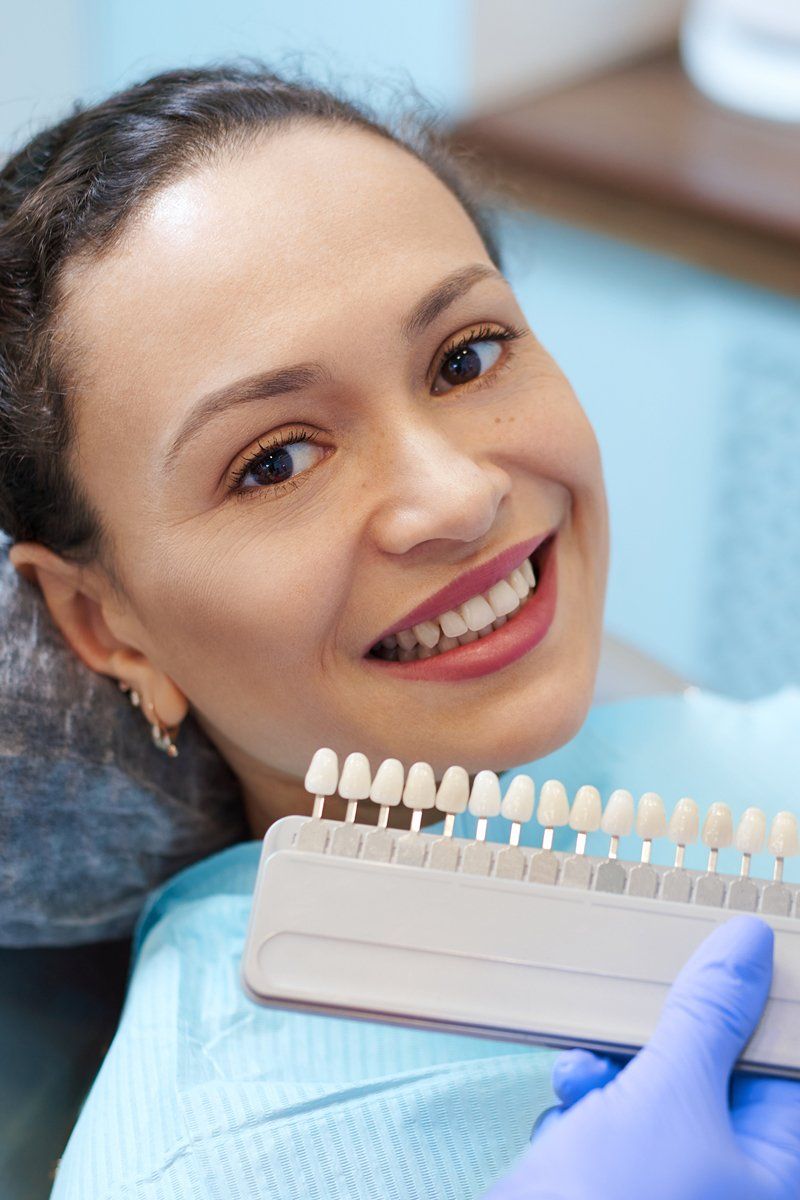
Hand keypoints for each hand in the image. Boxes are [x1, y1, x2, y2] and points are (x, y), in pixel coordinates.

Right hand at [483, 915, 799, 1199]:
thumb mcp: (667, 1098)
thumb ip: (708, 1016)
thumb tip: (752, 939)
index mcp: (773, 1173)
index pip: (782, 1065)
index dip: (757, 1007)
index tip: (730, 951)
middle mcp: (727, 1183)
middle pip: (714, 1075)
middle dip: (666, 1040)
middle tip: (638, 1004)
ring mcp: (668, 1188)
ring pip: (653, 1094)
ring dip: (612, 1073)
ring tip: (582, 1080)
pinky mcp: (613, 1190)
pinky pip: (611, 1125)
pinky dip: (585, 1110)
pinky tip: (564, 1116)